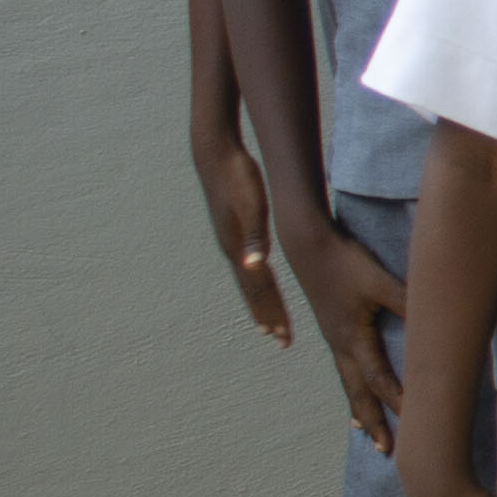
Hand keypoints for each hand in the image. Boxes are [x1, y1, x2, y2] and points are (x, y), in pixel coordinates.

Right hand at [197, 131, 288, 345]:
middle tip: (280, 340)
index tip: (281, 336)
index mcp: (239, 248)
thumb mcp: (250, 204)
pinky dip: (256, 281)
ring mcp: (230, 242)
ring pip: (248, 280)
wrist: (215, 156)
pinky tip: (260, 282)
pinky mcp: (232, 232)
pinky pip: (247, 265)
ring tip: (268, 322)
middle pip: (252, 292)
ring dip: (260, 302)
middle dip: (267, 316)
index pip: (259, 289)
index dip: (272, 312)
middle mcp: (232, 250)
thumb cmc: (237, 177)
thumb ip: (254, 236)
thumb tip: (255, 266)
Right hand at [283, 222, 405, 451]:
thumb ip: (406, 301)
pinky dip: (352, 388)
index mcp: (352, 337)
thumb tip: (433, 323)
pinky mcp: (333, 331)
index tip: (414, 424)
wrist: (307, 246)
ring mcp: (334, 340)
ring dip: (360, 409)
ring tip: (367, 433)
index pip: (379, 378)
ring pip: (349, 383)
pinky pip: (344, 369)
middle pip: (359, 392)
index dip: (397, 401)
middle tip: (386, 451)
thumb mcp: (378, 280)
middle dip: (374, 421)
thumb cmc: (344, 261)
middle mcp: (340, 345)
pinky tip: (355, 394)